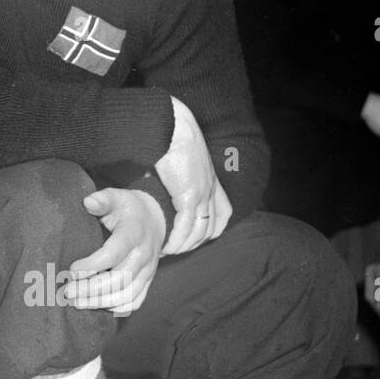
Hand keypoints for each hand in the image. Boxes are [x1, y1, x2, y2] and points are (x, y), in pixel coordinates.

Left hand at [68, 188, 166, 315]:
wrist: (157, 218)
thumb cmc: (128, 208)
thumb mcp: (117, 196)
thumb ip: (102, 199)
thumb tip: (87, 202)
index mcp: (133, 234)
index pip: (113, 254)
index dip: (91, 265)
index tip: (72, 269)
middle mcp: (143, 255)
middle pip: (119, 280)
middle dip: (91, 290)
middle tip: (68, 292)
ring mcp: (147, 271)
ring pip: (126, 295)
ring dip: (100, 302)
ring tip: (76, 302)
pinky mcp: (148, 281)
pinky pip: (135, 301)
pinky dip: (117, 308)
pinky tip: (97, 305)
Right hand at [154, 96, 231, 254]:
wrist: (173, 127)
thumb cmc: (172, 137)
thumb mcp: (181, 160)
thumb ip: (176, 174)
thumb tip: (156, 179)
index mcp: (212, 181)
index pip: (223, 214)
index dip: (211, 230)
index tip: (194, 238)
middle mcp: (211, 190)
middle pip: (211, 228)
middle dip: (194, 243)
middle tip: (175, 249)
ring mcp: (203, 195)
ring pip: (199, 232)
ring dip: (183, 245)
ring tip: (167, 251)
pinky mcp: (189, 197)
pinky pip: (185, 227)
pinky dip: (176, 240)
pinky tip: (166, 245)